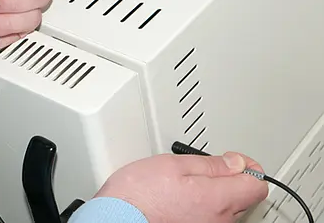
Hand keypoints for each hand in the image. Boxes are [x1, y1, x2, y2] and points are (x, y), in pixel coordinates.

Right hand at [95, 152, 267, 222]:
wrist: (118, 218)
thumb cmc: (140, 194)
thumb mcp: (175, 164)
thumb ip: (210, 164)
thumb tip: (235, 162)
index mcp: (217, 200)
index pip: (256, 184)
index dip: (247, 166)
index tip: (234, 158)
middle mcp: (219, 222)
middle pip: (245, 198)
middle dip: (232, 178)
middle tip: (209, 165)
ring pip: (229, 210)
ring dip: (218, 192)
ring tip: (193, 180)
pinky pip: (213, 219)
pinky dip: (206, 206)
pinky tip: (186, 197)